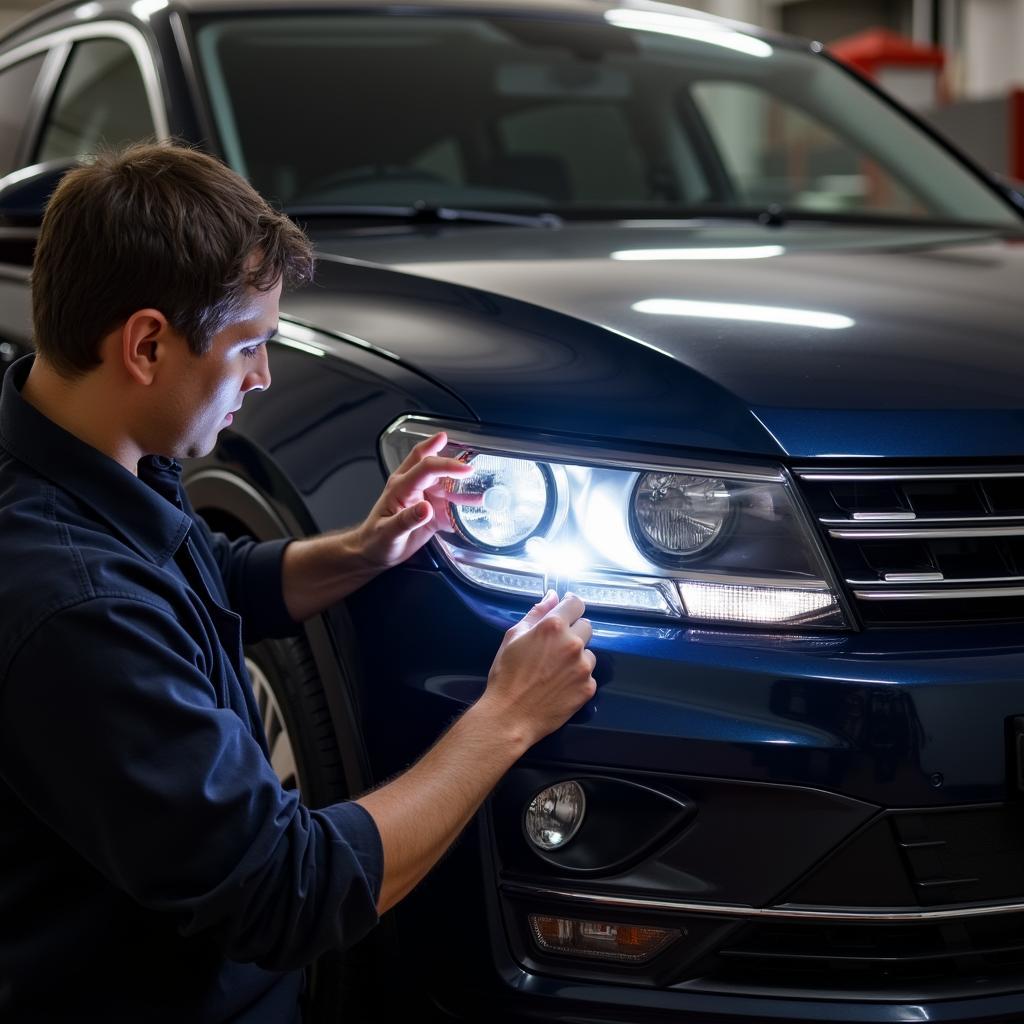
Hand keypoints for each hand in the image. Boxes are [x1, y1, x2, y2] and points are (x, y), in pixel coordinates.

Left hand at [354, 431, 480, 570]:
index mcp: (401, 487)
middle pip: (434, 465)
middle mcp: (413, 487)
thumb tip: (426, 508)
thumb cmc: (376, 541)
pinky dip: (463, 504)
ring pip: (446, 485)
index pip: (426, 467)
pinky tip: (476, 506)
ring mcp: (423, 497)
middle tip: (472, 466)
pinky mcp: (431, 511)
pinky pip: (450, 505)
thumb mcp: (388, 533)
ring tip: (483, 491)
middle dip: (453, 462)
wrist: (373, 552)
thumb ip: (406, 519)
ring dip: (463, 487)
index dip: (446, 465)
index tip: (465, 470)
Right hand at [479, 591, 595, 748]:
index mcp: (553, 626)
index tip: (566, 612)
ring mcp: (584, 667)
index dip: (570, 606)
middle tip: (554, 647)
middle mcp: (573, 643)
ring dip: (577, 656)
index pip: (576, 603)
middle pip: (586, 626)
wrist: (511, 716)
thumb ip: (536, 613)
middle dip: (573, 632)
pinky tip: (560, 686)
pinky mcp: (589, 687)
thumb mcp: (513, 636)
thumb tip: (553, 595)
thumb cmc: (506, 675)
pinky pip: (589, 675)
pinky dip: (578, 678)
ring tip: (555, 670)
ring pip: (588, 652)